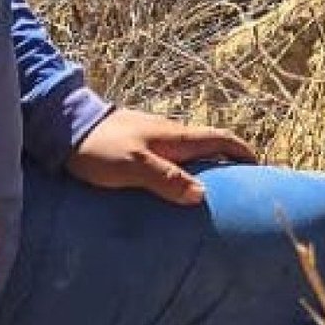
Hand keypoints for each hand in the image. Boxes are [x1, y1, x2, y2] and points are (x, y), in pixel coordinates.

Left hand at [67, 106, 256, 206]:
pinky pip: (170, 160)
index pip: (222, 139)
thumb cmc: (100, 147)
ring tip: (208, 197)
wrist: (65, 128)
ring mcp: (154, 139)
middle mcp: (171, 135)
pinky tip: (172, 192)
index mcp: (178, 137)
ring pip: (190, 154)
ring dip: (205, 170)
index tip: (260, 169)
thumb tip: (201, 195)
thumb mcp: (135, 165)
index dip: (244, 152)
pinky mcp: (137, 147)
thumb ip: (167, 179)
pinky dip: (182, 173)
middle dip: (229, 163)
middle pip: (211, 147)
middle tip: (240, 189)